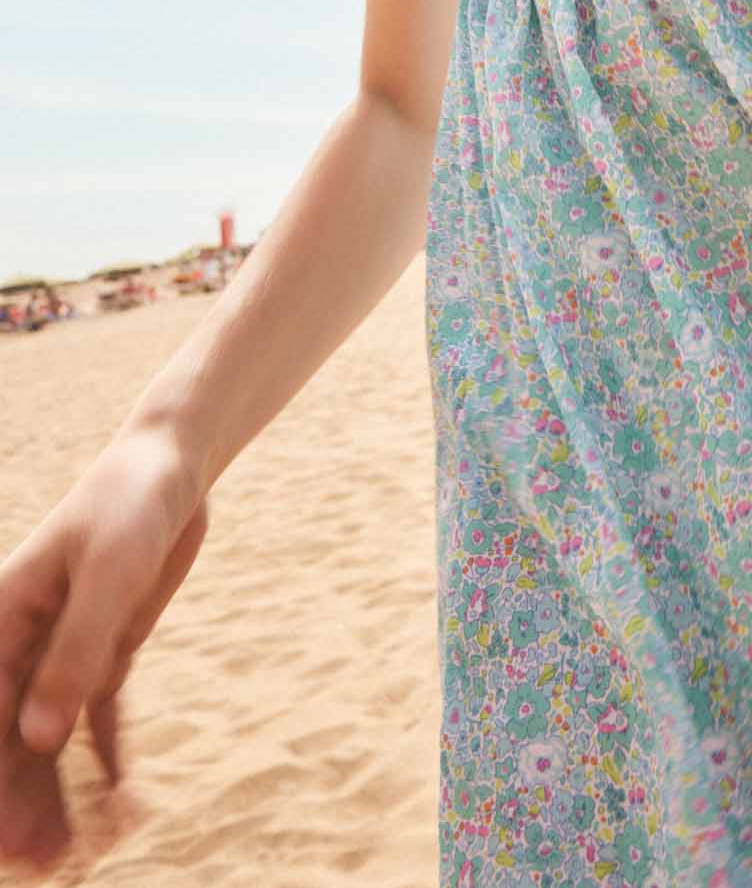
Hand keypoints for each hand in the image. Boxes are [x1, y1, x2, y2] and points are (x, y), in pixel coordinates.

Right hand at [0, 427, 208, 874]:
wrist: (173, 464)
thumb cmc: (132, 503)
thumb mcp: (110, 572)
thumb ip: (76, 652)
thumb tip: (39, 738)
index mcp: (1, 621)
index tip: (6, 843)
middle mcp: (23, 644)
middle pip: (10, 740)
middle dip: (22, 805)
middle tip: (51, 865)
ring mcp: (63, 650)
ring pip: (49, 739)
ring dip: (60, 795)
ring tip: (83, 852)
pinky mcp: (104, 650)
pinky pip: (98, 716)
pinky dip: (108, 756)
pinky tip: (123, 796)